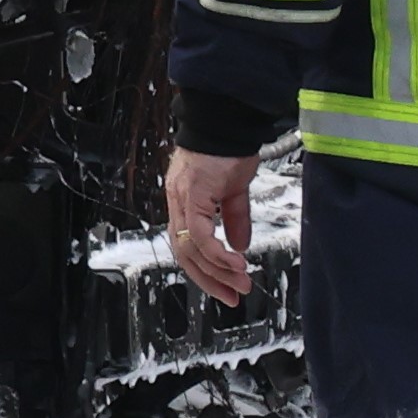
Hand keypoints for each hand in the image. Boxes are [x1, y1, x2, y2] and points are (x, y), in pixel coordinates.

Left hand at [164, 149, 259, 306]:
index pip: (187, 247)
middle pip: (184, 254)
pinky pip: (200, 234)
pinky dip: (217, 253)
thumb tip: (239, 246)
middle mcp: (177, 203)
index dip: (205, 271)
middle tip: (232, 295)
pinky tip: (235, 262)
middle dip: (210, 280)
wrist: (225, 121)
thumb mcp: (235, 191)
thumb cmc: (228, 149)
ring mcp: (181, 199)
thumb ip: (234, 219)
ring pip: (190, 249)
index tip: (227, 288)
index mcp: (184, 203)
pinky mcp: (192, 195)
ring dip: (217, 271)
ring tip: (241, 282)